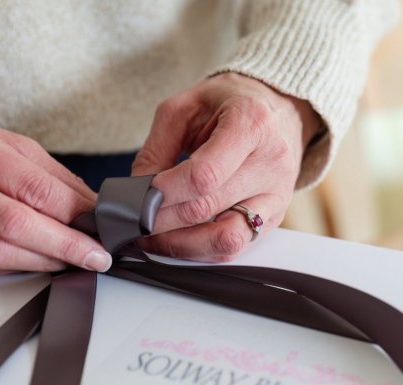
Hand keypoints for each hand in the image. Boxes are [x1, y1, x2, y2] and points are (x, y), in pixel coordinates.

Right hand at [0, 117, 111, 275]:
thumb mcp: (14, 149)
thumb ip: (54, 179)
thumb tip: (94, 210)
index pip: (35, 188)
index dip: (74, 217)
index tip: (101, 233)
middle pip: (15, 223)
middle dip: (64, 245)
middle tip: (94, 257)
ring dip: (42, 262)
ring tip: (70, 261)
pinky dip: (15, 268)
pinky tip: (37, 263)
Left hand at [133, 73, 320, 261]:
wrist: (279, 110)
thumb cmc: (231, 104)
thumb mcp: (185, 107)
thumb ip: (156, 149)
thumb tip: (135, 194)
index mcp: (251, 124)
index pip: (204, 174)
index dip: (164, 193)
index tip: (139, 198)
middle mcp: (271, 163)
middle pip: (207, 209)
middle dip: (161, 222)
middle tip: (134, 224)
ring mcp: (276, 196)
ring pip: (225, 239)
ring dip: (182, 246)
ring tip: (155, 239)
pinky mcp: (274, 218)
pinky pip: (235, 247)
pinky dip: (201, 251)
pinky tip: (180, 241)